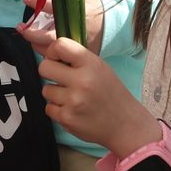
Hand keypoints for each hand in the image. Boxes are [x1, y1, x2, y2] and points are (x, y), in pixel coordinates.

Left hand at [21, 0, 105, 53]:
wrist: (115, 28)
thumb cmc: (98, 9)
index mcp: (80, 14)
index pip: (54, 7)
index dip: (39, 3)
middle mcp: (77, 33)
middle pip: (48, 37)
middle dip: (32, 33)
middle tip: (22, 27)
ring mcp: (77, 48)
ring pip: (50, 52)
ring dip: (36, 44)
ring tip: (28, 34)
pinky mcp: (78, 58)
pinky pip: (59, 60)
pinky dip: (48, 54)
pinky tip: (42, 46)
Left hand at [23, 30, 155, 153]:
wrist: (125, 124)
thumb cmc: (111, 94)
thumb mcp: (100, 68)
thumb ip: (77, 59)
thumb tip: (49, 54)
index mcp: (91, 64)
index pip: (60, 46)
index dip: (53, 51)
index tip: (57, 58)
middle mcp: (82, 81)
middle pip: (44, 67)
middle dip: (49, 72)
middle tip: (61, 79)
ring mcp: (73, 101)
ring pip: (46, 90)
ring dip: (55, 94)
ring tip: (73, 98)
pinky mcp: (67, 118)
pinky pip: (49, 108)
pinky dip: (58, 110)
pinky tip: (73, 110)